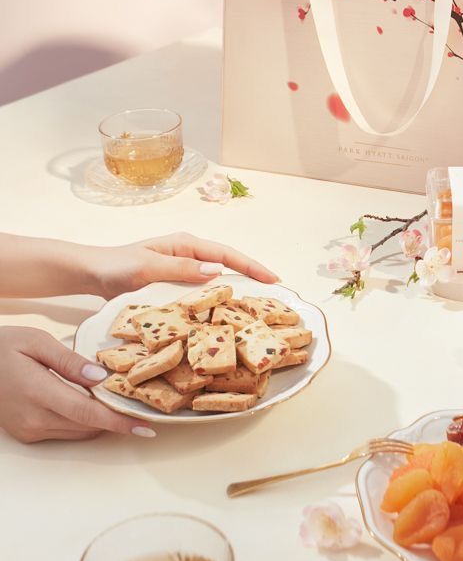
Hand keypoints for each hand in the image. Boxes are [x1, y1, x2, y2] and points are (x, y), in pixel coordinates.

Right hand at [0, 327, 156, 443]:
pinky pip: (65, 431)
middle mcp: (34, 419)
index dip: (119, 420)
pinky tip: (91, 402)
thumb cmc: (3, 347)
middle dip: (116, 417)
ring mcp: (29, 430)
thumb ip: (69, 361)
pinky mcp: (27, 434)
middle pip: (88, 425)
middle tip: (140, 404)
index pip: (87, 413)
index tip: (145, 426)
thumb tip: (100, 377)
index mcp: (37, 392)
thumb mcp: (37, 342)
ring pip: (79, 431)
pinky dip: (83, 420)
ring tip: (119, 400)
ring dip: (100, 419)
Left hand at [84, 232, 278, 299]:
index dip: (251, 266)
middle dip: (250, 277)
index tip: (273, 279)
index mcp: (186, 245)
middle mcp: (188, 255)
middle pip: (227, 265)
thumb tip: (217, 271)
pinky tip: (223, 315)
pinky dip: (215, 300)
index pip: (226, 254)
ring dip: (235, 290)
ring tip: (256, 308)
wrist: (91, 272)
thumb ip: (180, 269)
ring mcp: (181, 270)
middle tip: (273, 296)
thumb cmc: (117, 267)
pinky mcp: (174, 284)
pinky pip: (201, 291)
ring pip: (216, 279)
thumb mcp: (148, 267)